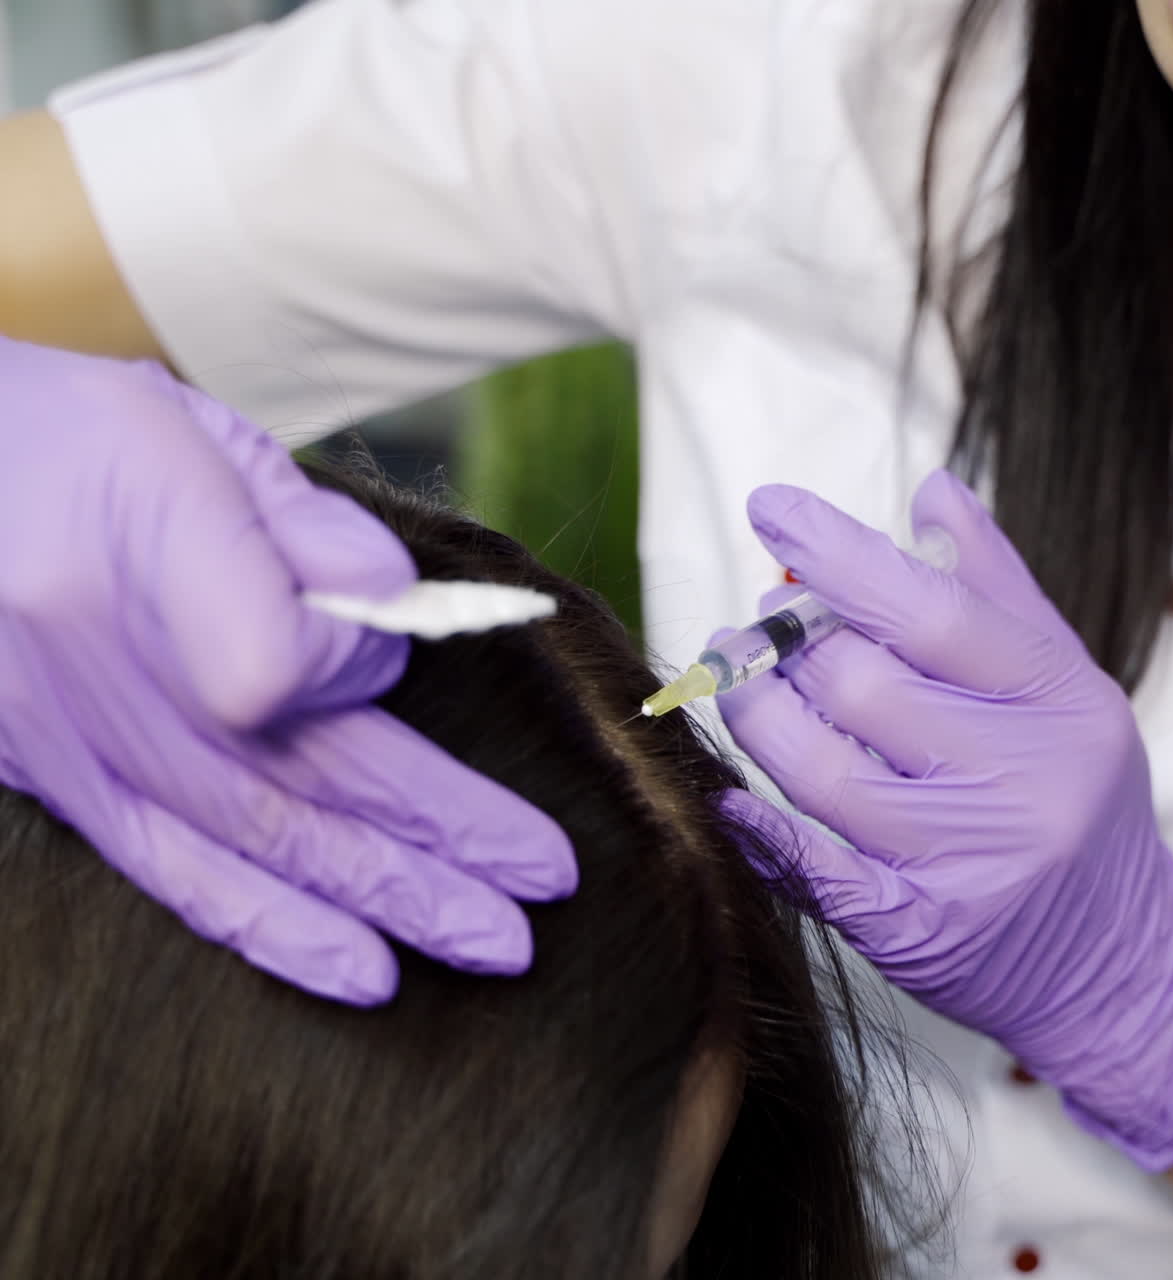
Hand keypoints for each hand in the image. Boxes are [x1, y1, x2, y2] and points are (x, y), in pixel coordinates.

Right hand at [0, 340, 574, 1001]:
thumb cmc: (65, 441)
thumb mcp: (184, 431)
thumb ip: (296, 521)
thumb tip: (391, 603)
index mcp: (137, 555)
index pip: (282, 662)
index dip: (357, 661)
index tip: (377, 636)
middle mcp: (106, 672)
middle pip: (306, 779)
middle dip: (441, 838)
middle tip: (547, 882)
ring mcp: (79, 745)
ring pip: (259, 848)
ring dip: (388, 901)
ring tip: (495, 946)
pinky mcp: (61, 789)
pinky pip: (179, 878)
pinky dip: (278, 931)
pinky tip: (362, 970)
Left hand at [719, 471, 1172, 1169]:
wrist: (1115, 956)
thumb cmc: (1075, 792)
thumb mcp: (1061, 681)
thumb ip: (994, 585)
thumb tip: (930, 489)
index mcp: (1056, 700)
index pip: (930, 610)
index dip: (838, 555)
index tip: (770, 510)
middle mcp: (1018, 780)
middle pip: (859, 687)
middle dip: (785, 645)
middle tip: (754, 626)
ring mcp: (967, 862)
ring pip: (820, 771)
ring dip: (755, 715)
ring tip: (734, 681)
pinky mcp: (919, 932)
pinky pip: (814, 869)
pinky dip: (759, 825)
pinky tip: (730, 793)